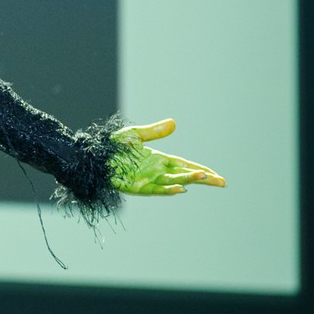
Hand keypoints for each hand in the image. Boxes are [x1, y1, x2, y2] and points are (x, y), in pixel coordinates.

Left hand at [110, 119, 224, 196]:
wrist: (92, 158)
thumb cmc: (111, 147)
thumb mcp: (135, 135)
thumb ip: (154, 131)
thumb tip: (174, 123)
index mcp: (158, 159)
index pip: (185, 165)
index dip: (201, 170)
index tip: (216, 176)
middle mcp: (156, 171)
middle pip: (185, 175)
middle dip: (203, 179)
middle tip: (222, 182)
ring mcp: (148, 180)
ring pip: (174, 181)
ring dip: (189, 180)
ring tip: (205, 178)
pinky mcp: (137, 187)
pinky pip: (156, 189)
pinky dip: (168, 189)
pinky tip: (181, 188)